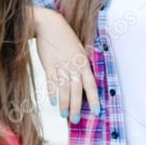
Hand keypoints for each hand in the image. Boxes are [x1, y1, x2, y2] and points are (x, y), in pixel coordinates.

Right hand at [33, 7, 99, 122]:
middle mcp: (73, 65)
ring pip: (64, 89)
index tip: (97, 112)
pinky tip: (53, 102)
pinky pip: (51, 81)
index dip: (94, 99)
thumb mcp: (78, 49)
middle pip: (77, 90)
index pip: (91, 84)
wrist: (49, 24)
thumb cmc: (64, 37)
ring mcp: (61, 65)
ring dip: (65, 103)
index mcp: (83, 62)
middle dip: (77, 106)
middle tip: (76, 120)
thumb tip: (83, 81)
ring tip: (64, 115)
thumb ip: (80, 64)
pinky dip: (52, 93)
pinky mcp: (48, 64)